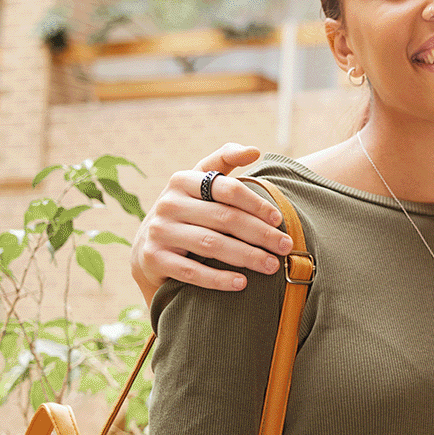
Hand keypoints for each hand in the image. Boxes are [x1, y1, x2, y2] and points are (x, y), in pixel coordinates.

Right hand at [130, 144, 290, 300]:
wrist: (148, 245)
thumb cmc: (189, 209)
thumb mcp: (200, 180)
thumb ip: (225, 160)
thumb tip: (254, 150)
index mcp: (183, 180)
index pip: (226, 188)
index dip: (256, 203)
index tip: (279, 218)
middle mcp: (168, 204)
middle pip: (224, 218)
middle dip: (260, 233)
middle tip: (285, 246)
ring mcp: (159, 232)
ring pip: (210, 244)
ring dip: (246, 256)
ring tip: (271, 266)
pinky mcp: (153, 258)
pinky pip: (191, 271)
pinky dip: (218, 279)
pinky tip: (242, 283)